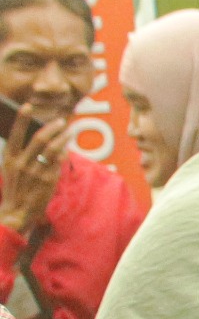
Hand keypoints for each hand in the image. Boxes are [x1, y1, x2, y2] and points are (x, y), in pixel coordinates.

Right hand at [0, 109, 68, 234]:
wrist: (17, 212)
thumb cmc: (14, 189)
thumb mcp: (11, 170)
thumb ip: (20, 154)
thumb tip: (36, 137)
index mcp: (9, 159)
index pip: (15, 134)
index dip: (22, 119)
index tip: (28, 106)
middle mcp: (22, 163)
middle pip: (39, 138)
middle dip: (52, 127)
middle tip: (62, 121)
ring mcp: (36, 171)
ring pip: (53, 148)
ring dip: (63, 136)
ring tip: (69, 130)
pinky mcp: (48, 180)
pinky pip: (59, 160)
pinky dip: (64, 151)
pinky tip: (68, 146)